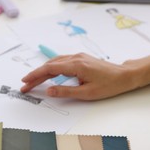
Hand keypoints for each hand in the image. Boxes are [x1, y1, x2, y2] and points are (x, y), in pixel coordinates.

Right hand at [20, 53, 137, 100]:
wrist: (124, 76)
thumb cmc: (109, 85)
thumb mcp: (87, 93)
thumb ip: (65, 91)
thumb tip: (48, 91)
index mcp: (76, 65)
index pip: (49, 69)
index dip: (35, 75)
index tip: (25, 82)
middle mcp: (75, 58)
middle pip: (49, 65)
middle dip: (35, 75)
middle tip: (25, 85)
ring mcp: (78, 57)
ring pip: (54, 62)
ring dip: (42, 71)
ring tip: (33, 80)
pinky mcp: (81, 59)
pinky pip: (61, 61)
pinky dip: (51, 68)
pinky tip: (47, 73)